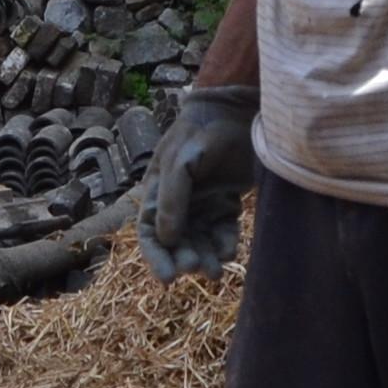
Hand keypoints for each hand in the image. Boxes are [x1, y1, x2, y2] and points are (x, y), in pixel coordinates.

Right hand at [141, 85, 256, 281]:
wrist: (237, 109)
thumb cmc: (202, 132)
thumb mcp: (180, 162)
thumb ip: (171, 198)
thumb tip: (165, 237)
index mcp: (157, 191)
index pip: (150, 232)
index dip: (156, 257)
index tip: (168, 278)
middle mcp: (178, 202)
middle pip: (177, 242)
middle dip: (184, 258)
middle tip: (198, 268)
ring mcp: (203, 203)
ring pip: (201, 240)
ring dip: (206, 257)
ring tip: (216, 270)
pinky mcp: (226, 202)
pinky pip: (223, 230)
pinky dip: (225, 243)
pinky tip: (229, 251)